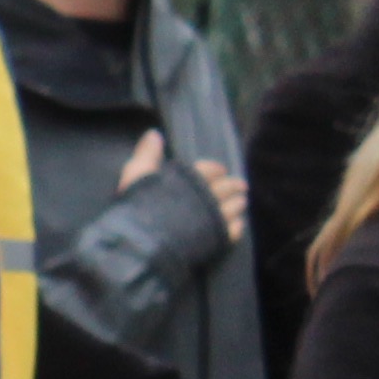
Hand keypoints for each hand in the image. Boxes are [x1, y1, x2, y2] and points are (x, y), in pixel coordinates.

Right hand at [125, 129, 249, 242]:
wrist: (147, 245)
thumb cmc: (140, 208)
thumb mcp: (136, 176)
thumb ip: (147, 155)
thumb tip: (154, 133)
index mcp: (190, 179)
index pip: (209, 169)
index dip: (215, 169)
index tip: (221, 170)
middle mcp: (207, 196)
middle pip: (225, 188)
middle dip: (233, 185)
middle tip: (241, 185)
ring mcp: (214, 218)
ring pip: (233, 208)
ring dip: (238, 204)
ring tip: (242, 202)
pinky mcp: (217, 239)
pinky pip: (234, 231)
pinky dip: (238, 226)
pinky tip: (238, 225)